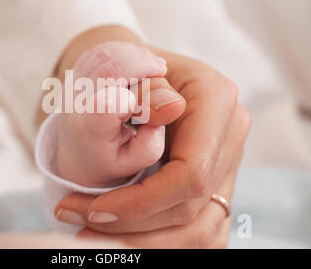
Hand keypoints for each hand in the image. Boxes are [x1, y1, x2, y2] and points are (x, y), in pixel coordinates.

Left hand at [55, 46, 249, 247]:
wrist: (140, 77)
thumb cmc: (128, 70)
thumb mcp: (127, 68)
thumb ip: (145, 89)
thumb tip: (168, 110)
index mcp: (216, 99)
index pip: (189, 173)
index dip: (142, 202)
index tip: (95, 211)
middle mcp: (230, 134)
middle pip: (191, 208)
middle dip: (133, 227)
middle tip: (80, 228)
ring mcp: (228, 162)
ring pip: (198, 231)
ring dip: (144, 242)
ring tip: (93, 238)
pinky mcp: (217, 184)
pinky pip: (199, 231)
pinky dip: (161, 242)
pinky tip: (126, 241)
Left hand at [56, 42, 184, 186]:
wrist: (81, 154)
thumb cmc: (112, 158)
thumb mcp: (136, 161)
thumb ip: (152, 140)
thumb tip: (173, 105)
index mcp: (91, 132)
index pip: (106, 105)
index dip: (134, 94)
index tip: (154, 94)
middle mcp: (76, 105)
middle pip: (108, 68)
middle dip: (141, 63)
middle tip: (161, 69)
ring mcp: (72, 86)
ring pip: (103, 55)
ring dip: (132, 54)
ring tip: (152, 66)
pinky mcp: (76, 73)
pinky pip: (99, 51)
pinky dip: (122, 50)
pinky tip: (137, 61)